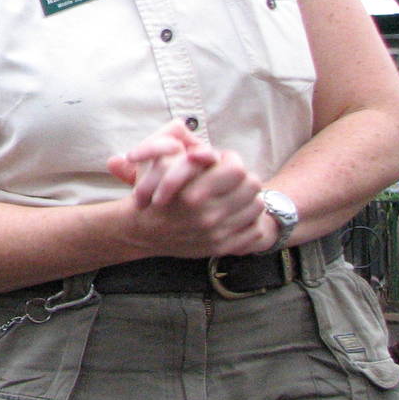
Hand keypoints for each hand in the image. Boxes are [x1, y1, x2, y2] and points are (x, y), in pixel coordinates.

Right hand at [107, 121, 270, 257]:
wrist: (142, 232)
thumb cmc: (151, 194)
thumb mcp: (158, 165)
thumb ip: (181, 151)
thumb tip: (204, 152)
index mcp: (192, 194)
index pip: (237, 170)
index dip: (231, 161)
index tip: (222, 162)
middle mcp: (207, 215)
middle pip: (252, 186)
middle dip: (242, 178)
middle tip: (231, 178)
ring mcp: (217, 233)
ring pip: (256, 206)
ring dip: (247, 198)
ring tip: (233, 195)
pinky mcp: (222, 247)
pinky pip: (254, 231)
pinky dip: (248, 221)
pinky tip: (235, 215)